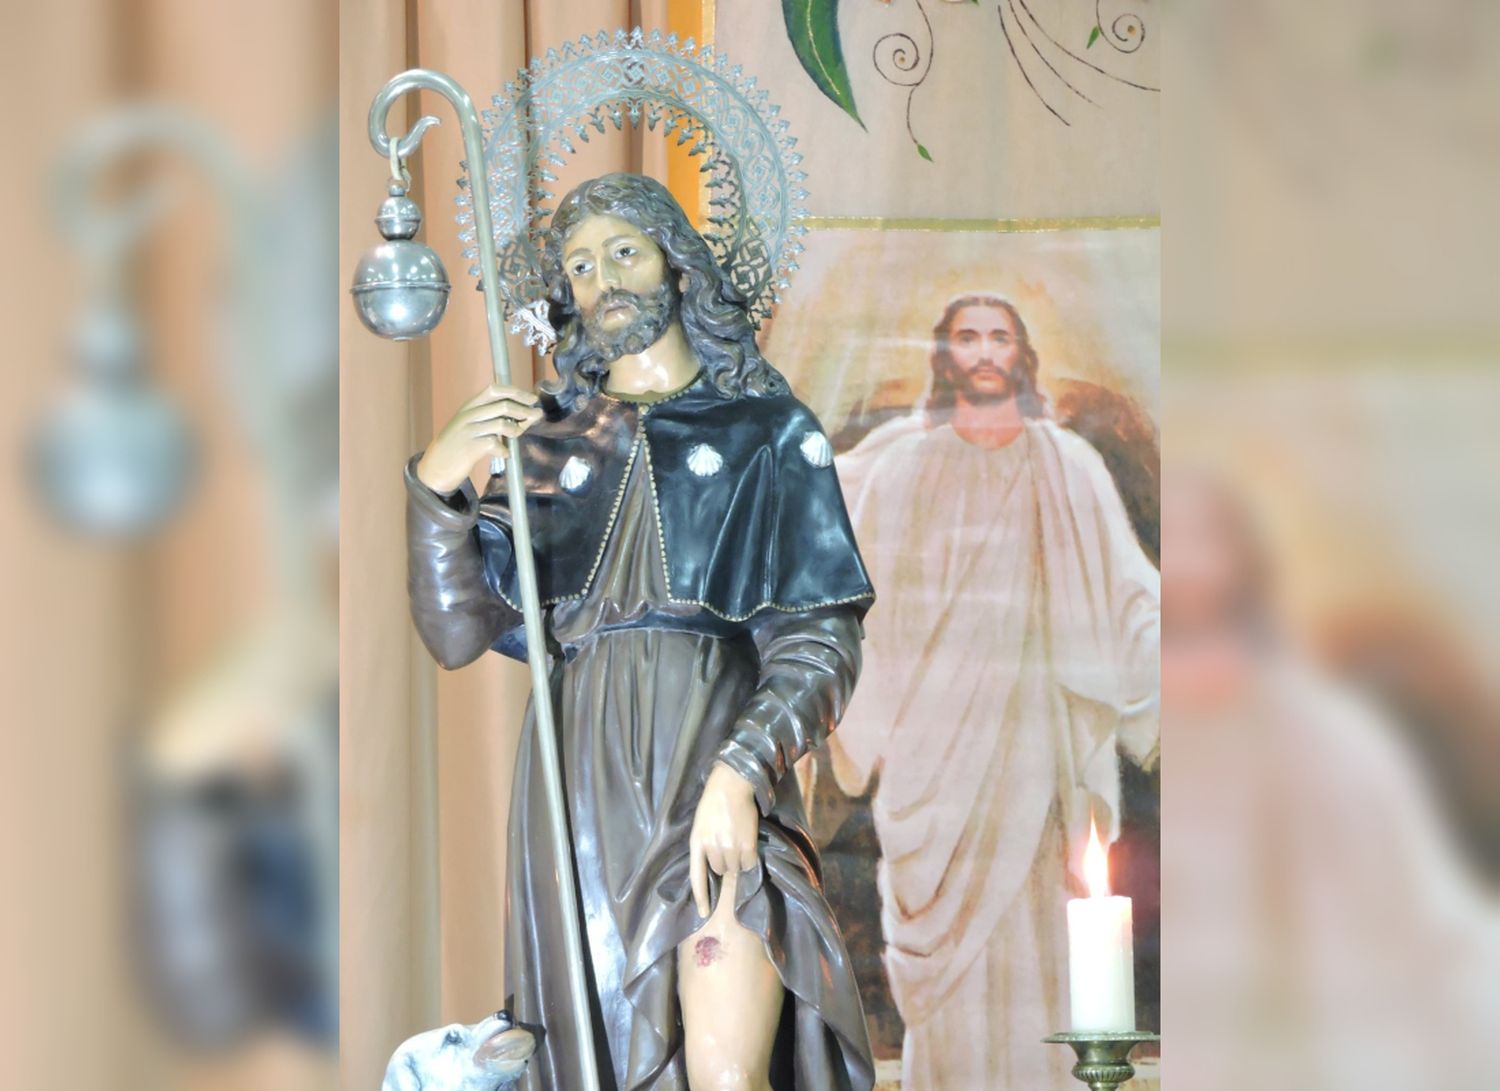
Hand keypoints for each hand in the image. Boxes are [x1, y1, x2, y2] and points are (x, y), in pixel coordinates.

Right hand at [415, 382, 542, 493]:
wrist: (437, 466)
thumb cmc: (460, 445)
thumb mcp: (473, 426)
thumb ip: (496, 418)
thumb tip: (528, 415)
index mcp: (470, 406)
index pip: (495, 389)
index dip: (516, 392)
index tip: (532, 399)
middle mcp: (469, 415)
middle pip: (503, 406)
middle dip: (524, 410)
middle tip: (537, 416)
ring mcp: (469, 431)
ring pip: (502, 424)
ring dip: (516, 430)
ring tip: (516, 437)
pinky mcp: (470, 448)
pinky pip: (496, 445)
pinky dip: (505, 450)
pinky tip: (504, 454)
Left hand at [689, 763, 759, 916]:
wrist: (731, 785)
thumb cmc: (713, 804)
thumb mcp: (701, 825)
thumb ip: (705, 846)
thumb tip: (715, 869)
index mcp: (697, 843)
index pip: (697, 876)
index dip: (701, 896)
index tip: (703, 913)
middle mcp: (712, 847)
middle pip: (720, 871)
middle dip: (724, 862)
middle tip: (728, 844)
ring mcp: (730, 847)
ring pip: (736, 867)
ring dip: (738, 859)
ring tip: (737, 840)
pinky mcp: (747, 844)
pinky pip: (750, 862)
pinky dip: (750, 857)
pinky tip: (747, 842)